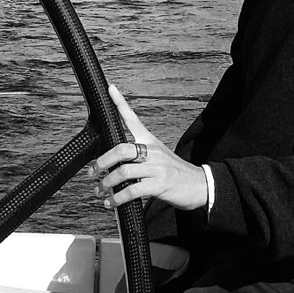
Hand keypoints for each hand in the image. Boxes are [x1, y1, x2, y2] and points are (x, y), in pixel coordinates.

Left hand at [90, 85, 208, 211]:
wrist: (200, 185)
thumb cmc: (176, 172)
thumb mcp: (160, 156)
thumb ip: (139, 155)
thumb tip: (114, 161)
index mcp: (151, 141)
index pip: (133, 118)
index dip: (120, 103)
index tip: (110, 89)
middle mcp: (153, 151)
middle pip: (121, 149)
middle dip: (102, 162)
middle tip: (92, 172)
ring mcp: (157, 168)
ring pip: (124, 171)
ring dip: (106, 184)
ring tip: (99, 191)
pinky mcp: (160, 185)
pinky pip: (133, 190)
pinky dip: (118, 198)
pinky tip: (112, 203)